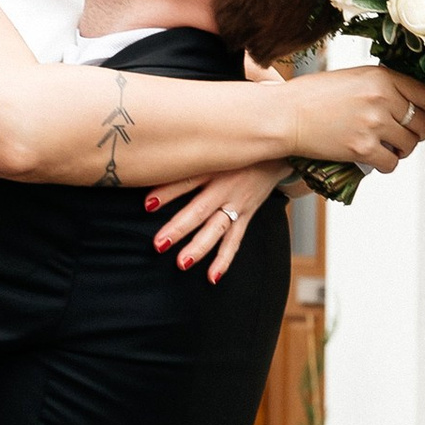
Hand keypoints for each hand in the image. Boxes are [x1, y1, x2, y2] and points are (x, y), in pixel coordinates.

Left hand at [147, 160, 290, 279]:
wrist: (276, 153)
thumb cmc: (235, 149)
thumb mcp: (214, 148)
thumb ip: (188, 156)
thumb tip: (154, 161)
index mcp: (213, 168)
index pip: (187, 180)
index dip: (167, 192)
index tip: (147, 205)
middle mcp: (225, 187)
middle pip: (200, 210)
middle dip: (179, 228)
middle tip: (159, 244)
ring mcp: (237, 204)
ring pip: (217, 229)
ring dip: (200, 247)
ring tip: (182, 263)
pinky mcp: (247, 216)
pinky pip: (235, 240)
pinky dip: (224, 259)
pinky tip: (212, 277)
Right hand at [288, 65, 424, 174]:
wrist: (285, 115)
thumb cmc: (313, 96)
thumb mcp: (354, 77)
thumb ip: (383, 87)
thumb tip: (409, 103)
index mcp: (382, 77)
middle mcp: (382, 99)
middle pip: (422, 123)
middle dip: (417, 132)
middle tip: (405, 135)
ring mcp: (374, 125)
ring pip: (410, 144)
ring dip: (402, 149)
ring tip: (388, 146)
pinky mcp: (362, 149)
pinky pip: (391, 162)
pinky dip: (387, 164)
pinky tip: (376, 158)